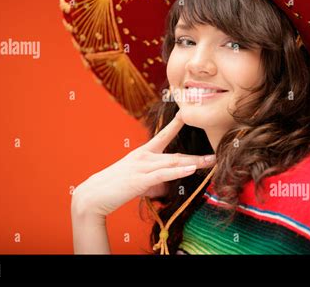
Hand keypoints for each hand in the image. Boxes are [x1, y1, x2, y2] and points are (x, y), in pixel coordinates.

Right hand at [71, 112, 215, 217]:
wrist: (94, 195)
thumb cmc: (115, 187)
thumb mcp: (138, 180)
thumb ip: (155, 180)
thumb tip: (168, 184)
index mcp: (143, 154)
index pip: (163, 135)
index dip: (176, 124)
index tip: (187, 113)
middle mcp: (144, 157)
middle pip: (175, 154)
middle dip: (197, 155)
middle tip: (216, 153)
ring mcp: (142, 167)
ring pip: (172, 163)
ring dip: (194, 163)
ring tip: (211, 161)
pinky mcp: (139, 180)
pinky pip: (162, 174)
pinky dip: (177, 171)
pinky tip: (190, 170)